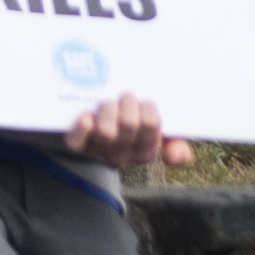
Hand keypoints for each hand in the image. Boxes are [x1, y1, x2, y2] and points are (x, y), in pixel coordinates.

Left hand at [63, 90, 182, 170]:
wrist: (97, 107)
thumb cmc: (132, 114)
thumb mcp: (156, 123)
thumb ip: (176, 139)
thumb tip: (176, 158)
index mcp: (145, 149)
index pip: (152, 127)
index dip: (149, 111)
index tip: (145, 102)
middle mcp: (122, 153)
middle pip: (130, 125)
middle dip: (128, 104)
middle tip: (126, 96)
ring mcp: (99, 148)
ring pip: (107, 132)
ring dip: (108, 109)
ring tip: (109, 102)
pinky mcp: (78, 144)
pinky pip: (78, 143)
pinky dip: (83, 128)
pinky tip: (87, 116)